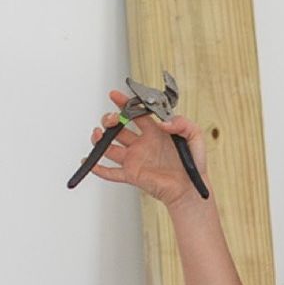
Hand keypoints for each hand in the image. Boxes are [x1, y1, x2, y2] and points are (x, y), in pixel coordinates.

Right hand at [84, 89, 208, 207]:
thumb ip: (182, 123)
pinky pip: (111, 172)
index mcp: (155, 132)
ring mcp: (135, 159)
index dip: (125, 103)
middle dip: (110, 120)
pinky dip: (98, 168)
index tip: (115, 95)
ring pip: (111, 148)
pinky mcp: (132, 175)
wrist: (189, 189)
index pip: (136, 113)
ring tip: (97, 135)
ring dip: (100, 140)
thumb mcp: (194, 136)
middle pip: (119, 128)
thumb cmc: (194, 165)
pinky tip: (89, 163)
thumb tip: (164, 123)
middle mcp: (142, 144)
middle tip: (111, 120)